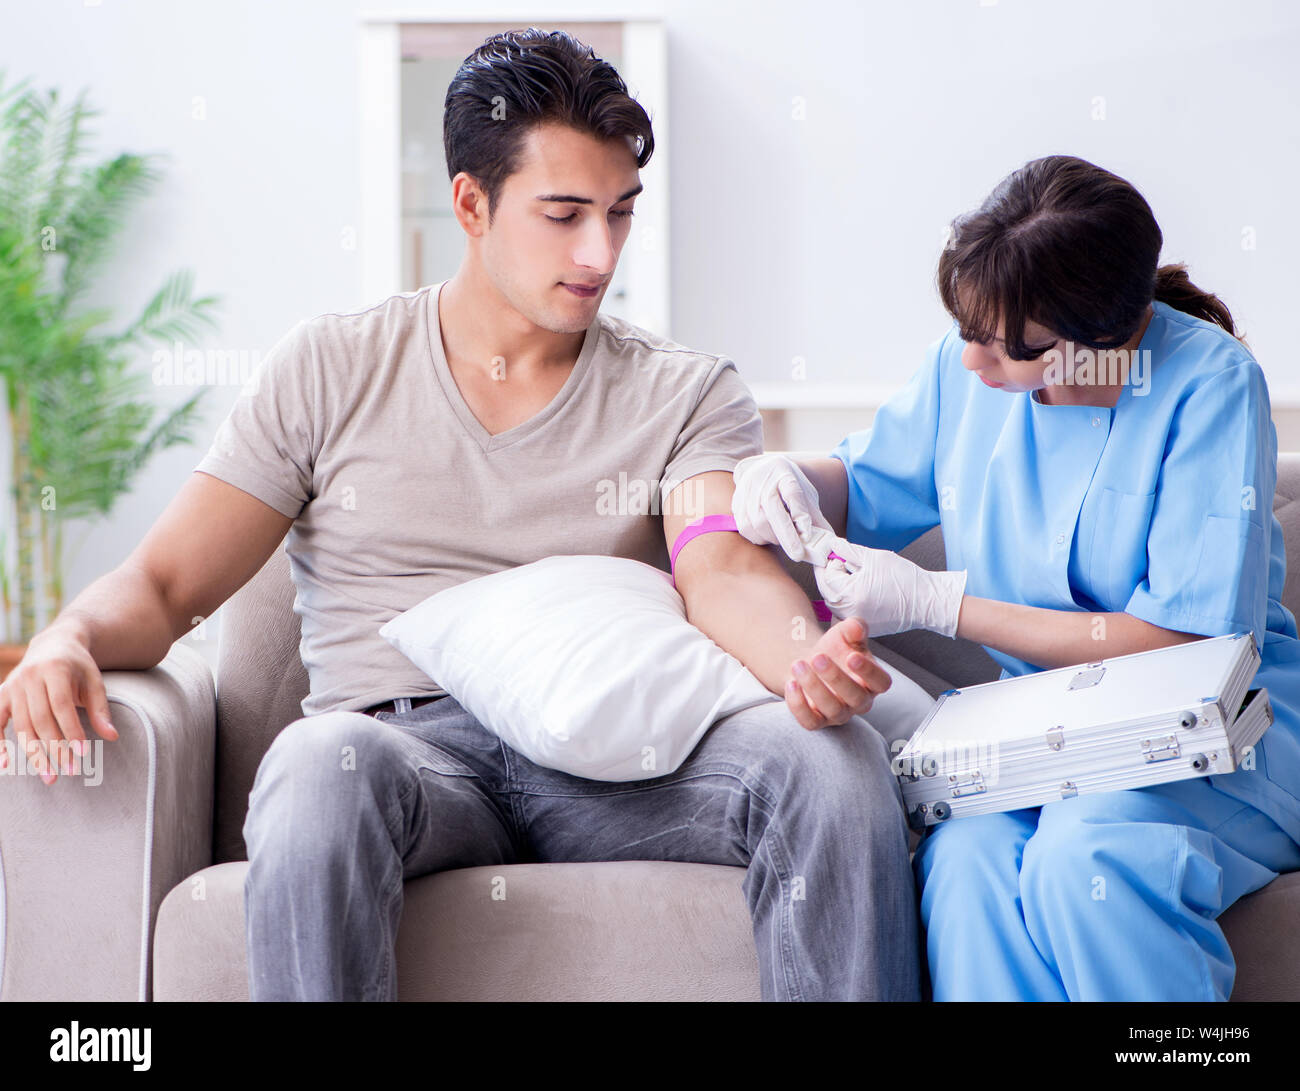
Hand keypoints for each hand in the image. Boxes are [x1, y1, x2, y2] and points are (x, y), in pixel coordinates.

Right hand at [0, 627, 118, 783]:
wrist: (53, 644)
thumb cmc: (78, 667)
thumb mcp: (94, 681)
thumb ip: (101, 709)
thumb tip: (112, 736)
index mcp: (55, 669)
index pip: (61, 705)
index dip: (71, 729)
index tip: (83, 753)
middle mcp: (30, 677)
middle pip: (41, 718)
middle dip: (55, 748)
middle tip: (71, 771)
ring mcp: (13, 686)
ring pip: (22, 725)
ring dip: (34, 753)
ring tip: (50, 776)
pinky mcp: (2, 694)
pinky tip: (6, 765)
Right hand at [731, 453, 834, 563]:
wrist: (762, 471)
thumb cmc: (787, 487)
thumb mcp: (805, 495)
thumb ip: (815, 518)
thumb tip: (829, 545)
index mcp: (785, 473)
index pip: (793, 493)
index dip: (799, 515)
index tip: (806, 535)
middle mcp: (763, 479)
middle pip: (772, 509)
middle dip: (786, 536)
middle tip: (798, 554)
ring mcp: (747, 491)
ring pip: (757, 522)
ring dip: (773, 537)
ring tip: (783, 539)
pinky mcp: (736, 503)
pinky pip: (746, 528)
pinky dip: (759, 537)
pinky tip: (768, 536)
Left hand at [785, 616, 891, 729]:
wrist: (811, 662)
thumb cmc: (835, 649)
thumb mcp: (845, 634)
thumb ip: (854, 628)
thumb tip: (857, 628)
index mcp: (873, 681)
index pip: (881, 683)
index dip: (869, 672)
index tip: (852, 656)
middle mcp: (859, 701)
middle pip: (856, 697)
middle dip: (836, 677)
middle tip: (818, 657)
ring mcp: (839, 713)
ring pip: (832, 710)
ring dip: (814, 687)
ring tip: (798, 664)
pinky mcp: (817, 721)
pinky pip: (810, 721)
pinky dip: (799, 705)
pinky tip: (791, 683)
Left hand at [815, 534, 966, 637]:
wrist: (928, 601)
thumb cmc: (905, 579)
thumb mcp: (874, 557)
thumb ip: (848, 550)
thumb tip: (832, 545)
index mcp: (849, 596)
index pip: (825, 576)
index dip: (831, 560)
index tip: (838, 552)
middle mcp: (848, 613)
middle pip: (827, 590)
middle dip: (833, 574)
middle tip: (846, 561)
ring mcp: (855, 621)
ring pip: (835, 601)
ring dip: (840, 586)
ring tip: (858, 575)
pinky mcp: (863, 626)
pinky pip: (845, 611)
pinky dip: (848, 599)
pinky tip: (861, 589)